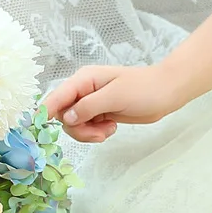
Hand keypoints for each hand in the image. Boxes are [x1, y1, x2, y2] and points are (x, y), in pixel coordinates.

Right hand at [43, 64, 184, 143]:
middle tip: (98, 133)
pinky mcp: (100, 113)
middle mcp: (83, 90)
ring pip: (74, 125)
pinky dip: (96, 133)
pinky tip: (111, 128)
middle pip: (63, 116)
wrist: (167, 93)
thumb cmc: (145, 89)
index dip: (47, 114)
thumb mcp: (116, 96)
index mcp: (84, 79)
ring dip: (88, 133)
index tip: (44, 132)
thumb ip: (89, 106)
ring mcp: (91, 103)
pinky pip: (87, 128)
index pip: (56, 98)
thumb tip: (67, 117)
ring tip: (108, 131)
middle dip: (78, 129)